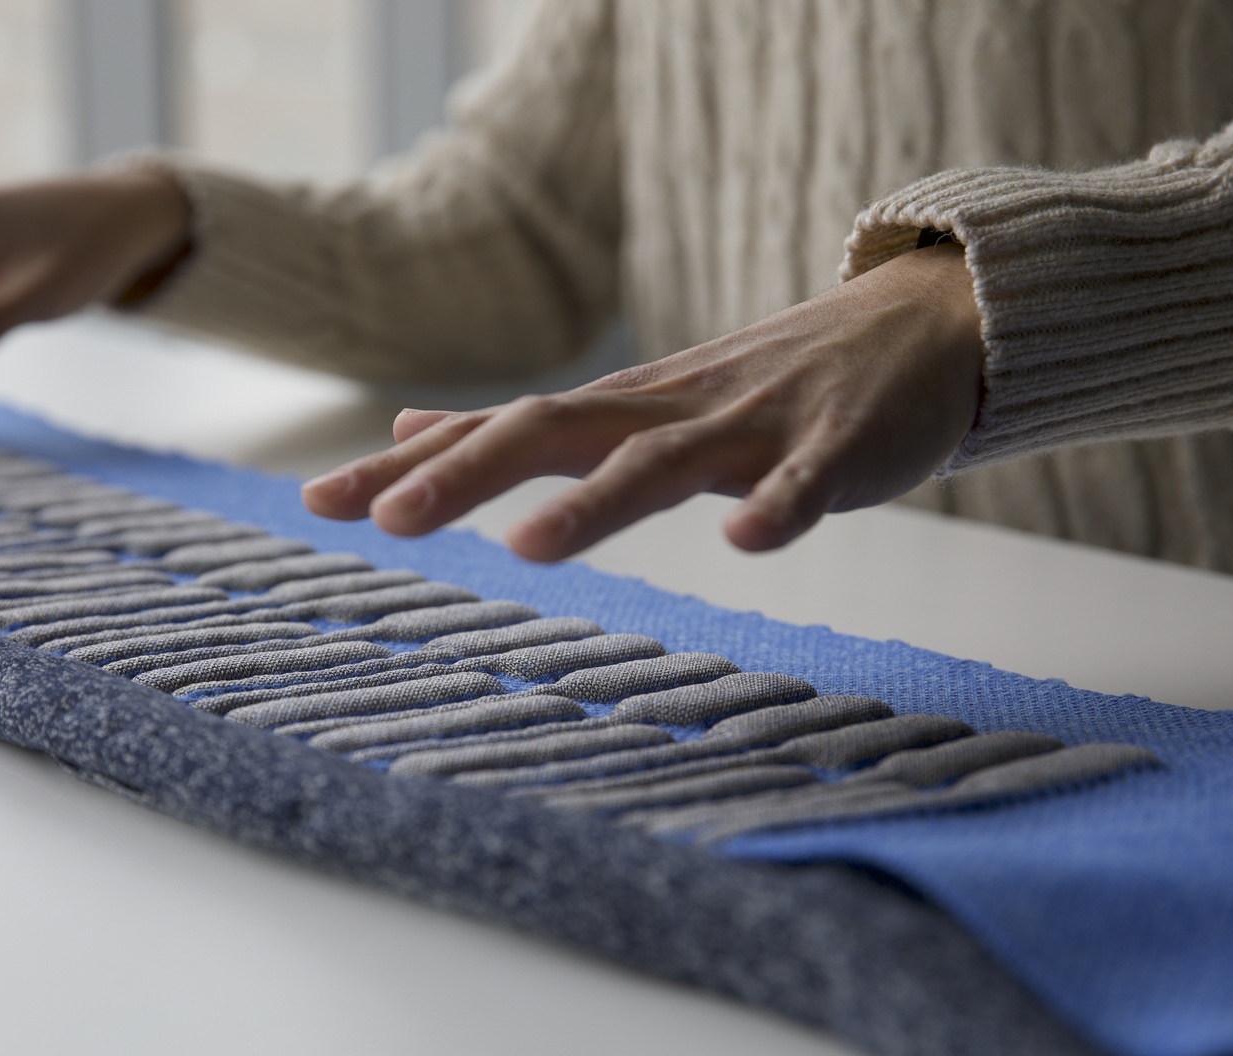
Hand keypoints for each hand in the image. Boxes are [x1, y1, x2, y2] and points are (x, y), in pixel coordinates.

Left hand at [302, 244, 982, 556]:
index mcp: (617, 411)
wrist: (915, 329)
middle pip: (551, 433)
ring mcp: (752, 428)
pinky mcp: (835, 450)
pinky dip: (776, 509)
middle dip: (465, 476)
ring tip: (526, 549)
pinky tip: (747, 541)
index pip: (492, 432)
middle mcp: (667, 412)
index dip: (405, 466)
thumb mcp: (631, 400)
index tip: (317, 502)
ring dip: (593, 504)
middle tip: (386, 520)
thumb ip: (528, 425)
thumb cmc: (761, 383)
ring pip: (662, 463)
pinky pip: (804, 483)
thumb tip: (412, 429)